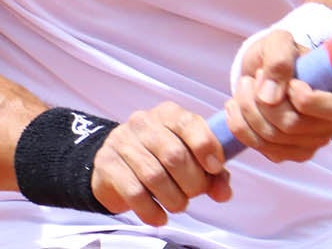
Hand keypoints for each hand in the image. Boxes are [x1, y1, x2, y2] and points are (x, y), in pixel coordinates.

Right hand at [90, 102, 231, 225]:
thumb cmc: (161, 159)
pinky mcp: (107, 164)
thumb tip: (223, 192)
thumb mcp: (190, 159)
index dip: (206, 147)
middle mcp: (144, 122)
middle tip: (194, 194)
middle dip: (192, 182)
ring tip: (179, 205)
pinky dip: (151, 210)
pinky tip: (160, 216)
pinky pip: (133, 192)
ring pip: (154, 175)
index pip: (189, 124)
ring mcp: (122, 141)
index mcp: (168, 114)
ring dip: (173, 198)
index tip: (215, 168)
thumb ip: (212, 173)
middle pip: (174, 155)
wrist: (117, 165)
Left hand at [224, 29, 331, 161]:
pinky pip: (261, 147)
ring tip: (243, 87)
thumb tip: (270, 97)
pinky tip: (237, 106)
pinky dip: (240, 126)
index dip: (300, 96)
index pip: (330, 110)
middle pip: (292, 125)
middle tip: (249, 79)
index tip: (285, 79)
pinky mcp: (290, 153)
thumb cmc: (280, 54)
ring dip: (247, 110)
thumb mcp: (279, 42)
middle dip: (260, 101)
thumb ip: (279, 59)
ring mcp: (313, 141)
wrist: (265, 71)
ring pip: (272, 138)